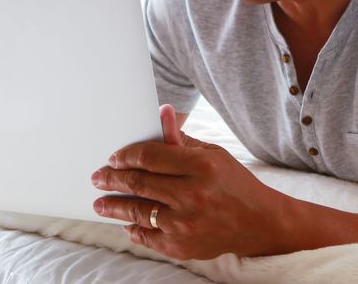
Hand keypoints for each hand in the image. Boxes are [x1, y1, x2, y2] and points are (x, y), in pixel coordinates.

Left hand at [90, 104, 291, 259]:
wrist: (259, 223)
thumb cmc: (233, 183)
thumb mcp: (212, 154)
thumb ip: (180, 139)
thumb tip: (160, 112)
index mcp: (201, 167)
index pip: (149, 157)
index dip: (125, 156)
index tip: (113, 158)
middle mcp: (193, 195)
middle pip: (138, 184)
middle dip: (112, 180)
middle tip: (98, 178)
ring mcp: (187, 224)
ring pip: (138, 212)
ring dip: (114, 207)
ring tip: (101, 203)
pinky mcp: (184, 247)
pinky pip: (148, 237)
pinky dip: (134, 229)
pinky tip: (127, 224)